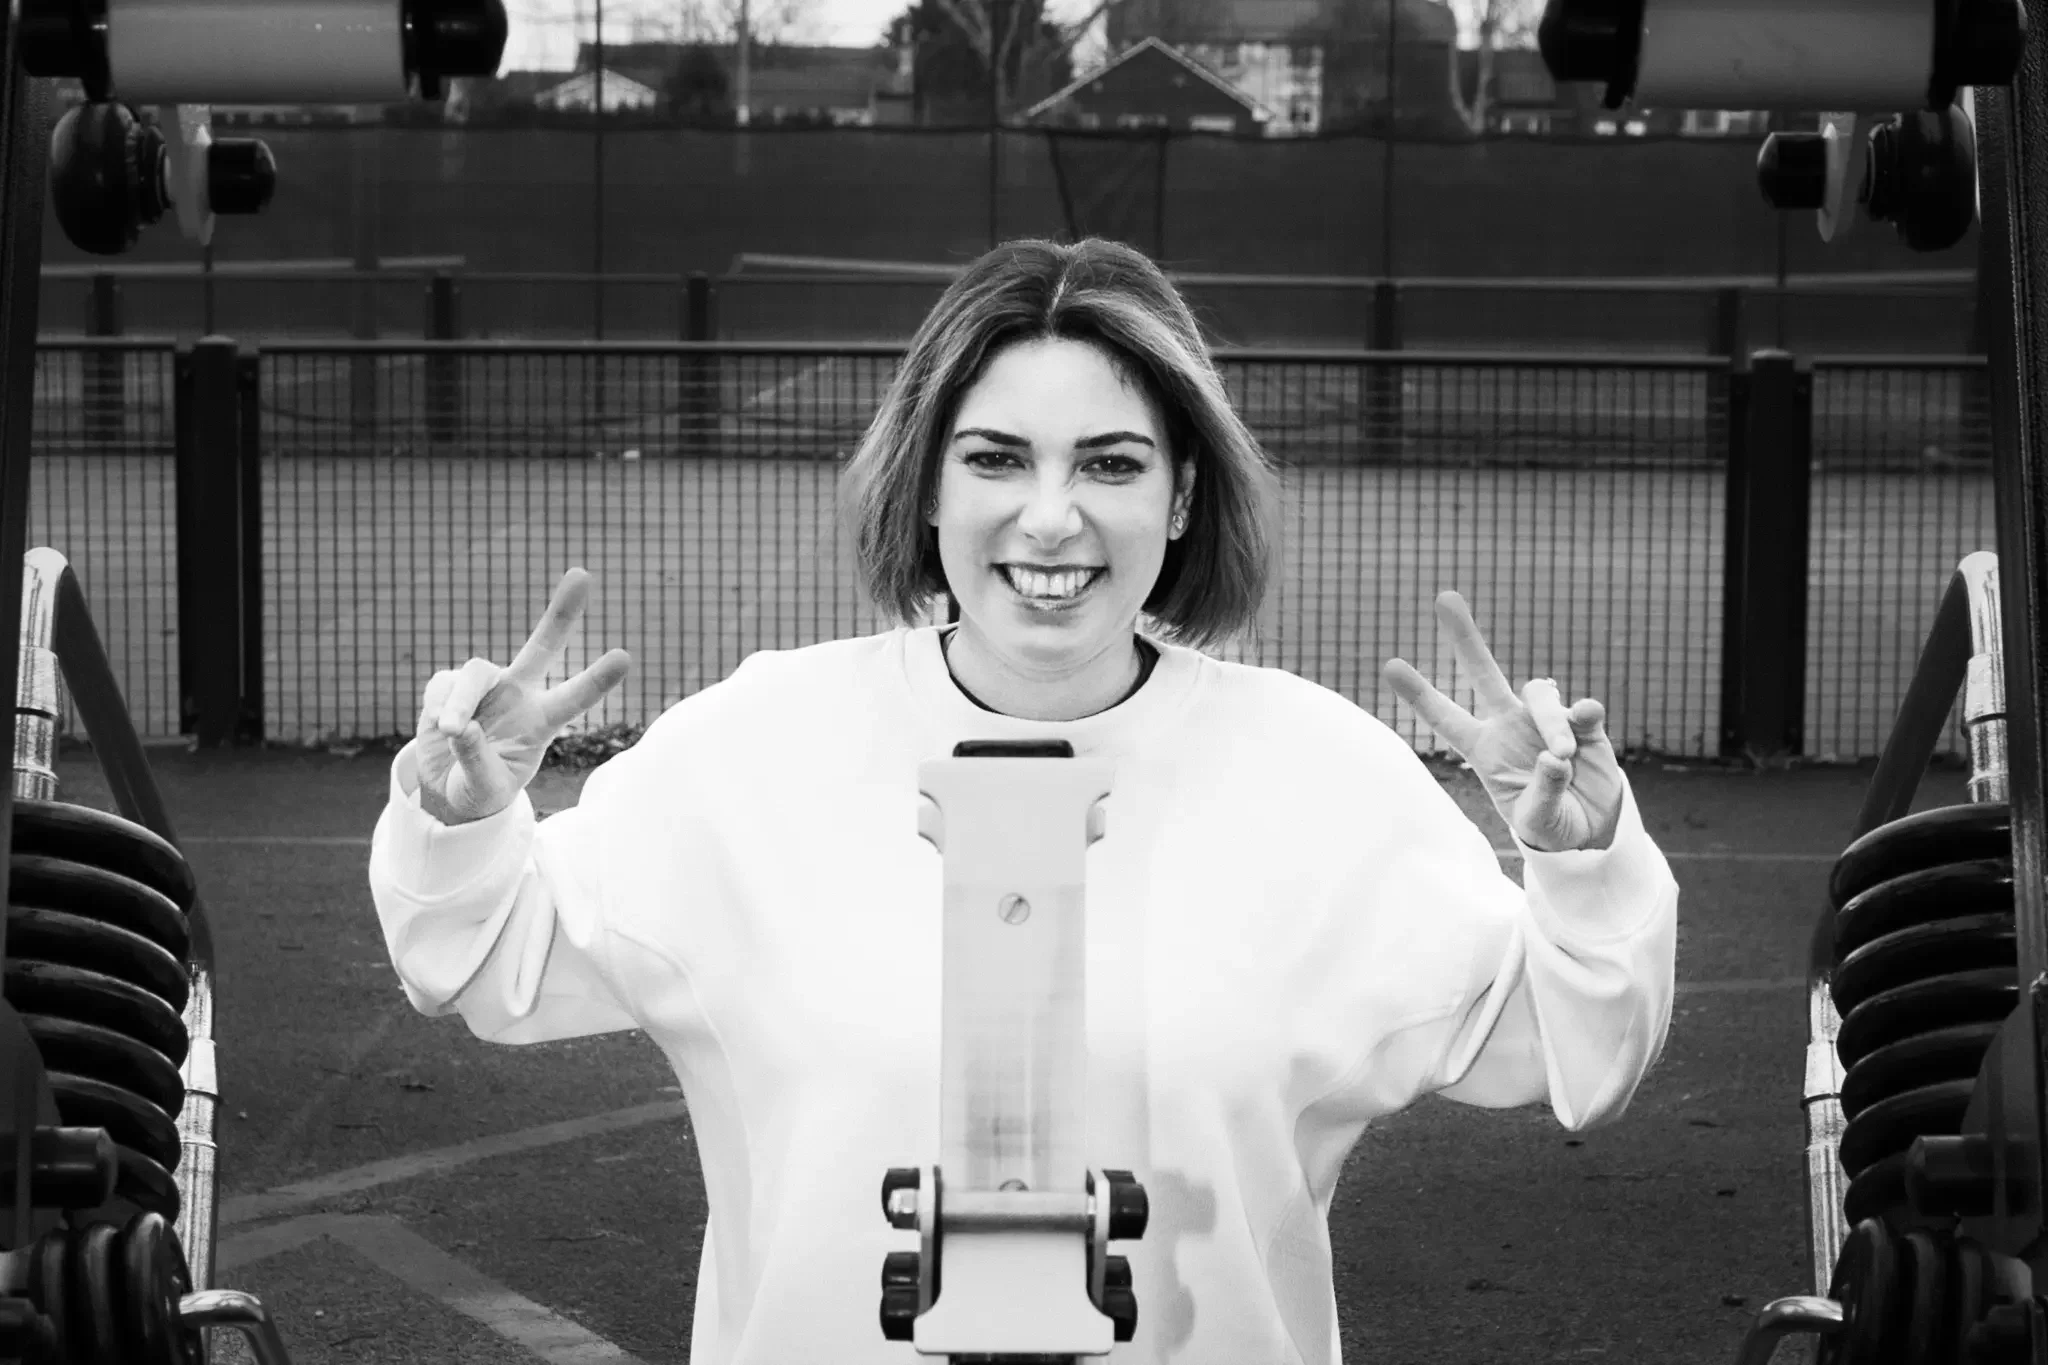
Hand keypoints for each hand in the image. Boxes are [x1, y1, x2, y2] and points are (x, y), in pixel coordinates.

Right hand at [413, 568, 632, 824]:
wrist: (448, 791)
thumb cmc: (481, 789)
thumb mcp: (485, 789)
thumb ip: (477, 760)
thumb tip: (462, 727)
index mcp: (541, 721)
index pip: (572, 699)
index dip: (596, 679)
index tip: (624, 656)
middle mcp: (518, 695)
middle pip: (541, 646)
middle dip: (560, 612)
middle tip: (583, 574)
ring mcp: (485, 687)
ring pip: (474, 672)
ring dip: (461, 701)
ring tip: (452, 731)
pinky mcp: (449, 686)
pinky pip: (442, 686)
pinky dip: (439, 708)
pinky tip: (440, 729)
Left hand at [1382, 591, 1623, 852]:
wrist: (1590, 832)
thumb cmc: (1549, 826)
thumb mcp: (1537, 821)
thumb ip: (1543, 791)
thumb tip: (1553, 757)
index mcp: (1483, 750)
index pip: (1445, 718)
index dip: (1420, 694)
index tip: (1390, 665)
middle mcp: (1509, 726)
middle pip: (1483, 674)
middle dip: (1465, 638)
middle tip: (1445, 597)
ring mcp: (1545, 721)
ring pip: (1540, 696)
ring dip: (1551, 722)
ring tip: (1561, 756)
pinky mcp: (1584, 725)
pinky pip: (1581, 708)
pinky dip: (1583, 712)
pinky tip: (1586, 719)